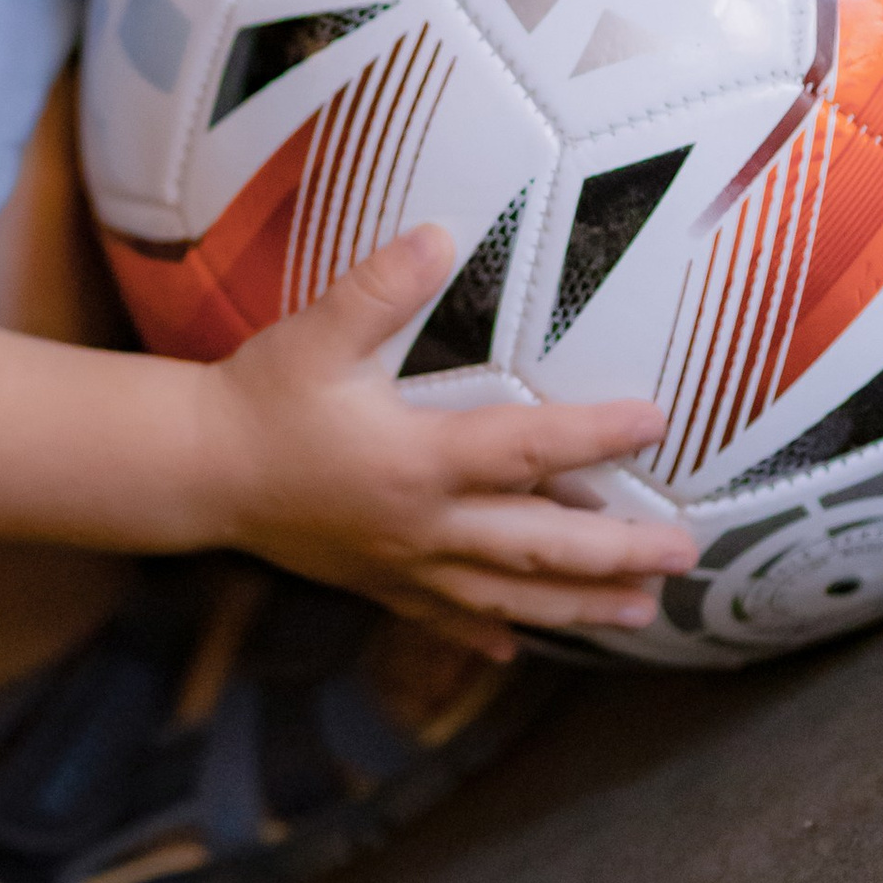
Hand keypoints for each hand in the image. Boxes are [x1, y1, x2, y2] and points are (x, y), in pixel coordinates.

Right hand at [198, 227, 693, 658]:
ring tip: (645, 612)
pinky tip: (520, 647)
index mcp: (418, 461)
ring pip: (510, 597)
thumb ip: (380, 286)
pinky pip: (448, 617)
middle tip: (686, 554)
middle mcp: (424, 525)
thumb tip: (439, 234)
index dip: (595, 436)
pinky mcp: (376, 582)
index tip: (656, 422)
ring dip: (582, 605)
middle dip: (620, 553)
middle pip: (541, 546)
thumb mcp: (316, 333)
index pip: (527, 449)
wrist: (196, 470)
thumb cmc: (259, 397)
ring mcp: (403, 564)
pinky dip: (493, 633)